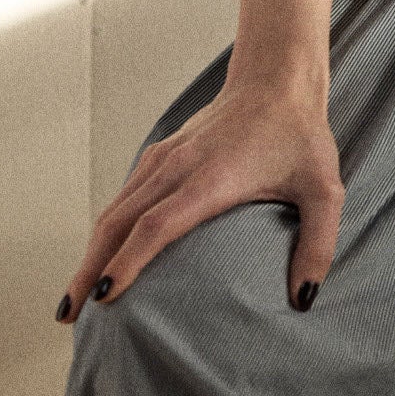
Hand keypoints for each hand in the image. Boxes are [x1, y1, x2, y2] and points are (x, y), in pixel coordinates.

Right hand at [55, 77, 344, 321]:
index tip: (103, 298)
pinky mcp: (160, 156)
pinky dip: (104, 230)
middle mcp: (179, 167)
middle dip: (90, 268)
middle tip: (69, 316)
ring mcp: (164, 158)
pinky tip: (98, 258)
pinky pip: (123, 197)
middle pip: (119, 221)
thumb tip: (303, 301)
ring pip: (114, 209)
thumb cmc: (301, 136)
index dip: (128, 262)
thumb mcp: (324, 188)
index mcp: (213, 178)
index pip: (157, 224)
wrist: (277, 79)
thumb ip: (318, 244)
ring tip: (74, 300)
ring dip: (90, 252)